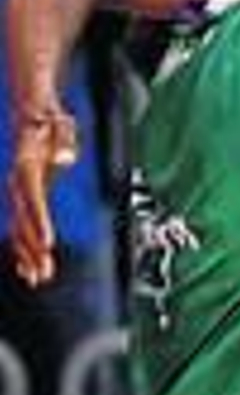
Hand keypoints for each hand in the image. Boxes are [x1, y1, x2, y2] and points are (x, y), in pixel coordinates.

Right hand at [8, 105, 78, 285]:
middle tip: (44, 271)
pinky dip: (24, 248)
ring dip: (28, 254)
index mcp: (26, 167)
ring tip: (37, 277)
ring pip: (20, 229)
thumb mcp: (60, 124)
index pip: (32, 199)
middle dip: (32, 248)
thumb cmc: (48, 122)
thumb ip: (64, 140)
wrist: (32, 117)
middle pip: (24, 221)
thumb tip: (66, 157)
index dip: (39, 222)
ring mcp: (20, 193)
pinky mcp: (26, 199)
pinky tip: (26, 267)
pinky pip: (22, 227)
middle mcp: (18, 184)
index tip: (47, 242)